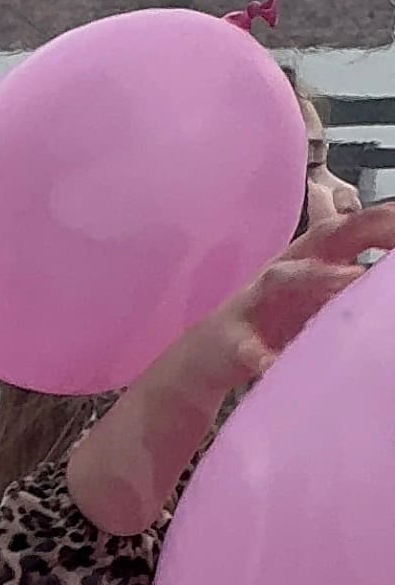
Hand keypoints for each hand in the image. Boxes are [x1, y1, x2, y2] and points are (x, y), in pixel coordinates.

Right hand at [197, 207, 394, 392]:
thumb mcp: (313, 299)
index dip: (379, 220)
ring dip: (318, 275)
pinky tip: (273, 364)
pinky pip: (248, 346)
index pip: (348, 229)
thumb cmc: (270, 325)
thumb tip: (388, 279)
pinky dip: (261, 355)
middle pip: (322, 238)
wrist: (208, 357)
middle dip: (361, 227)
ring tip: (353, 278)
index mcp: (307, 262)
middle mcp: (284, 272)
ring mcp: (255, 303)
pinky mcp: (232, 341)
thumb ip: (348, 285)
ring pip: (284, 277)